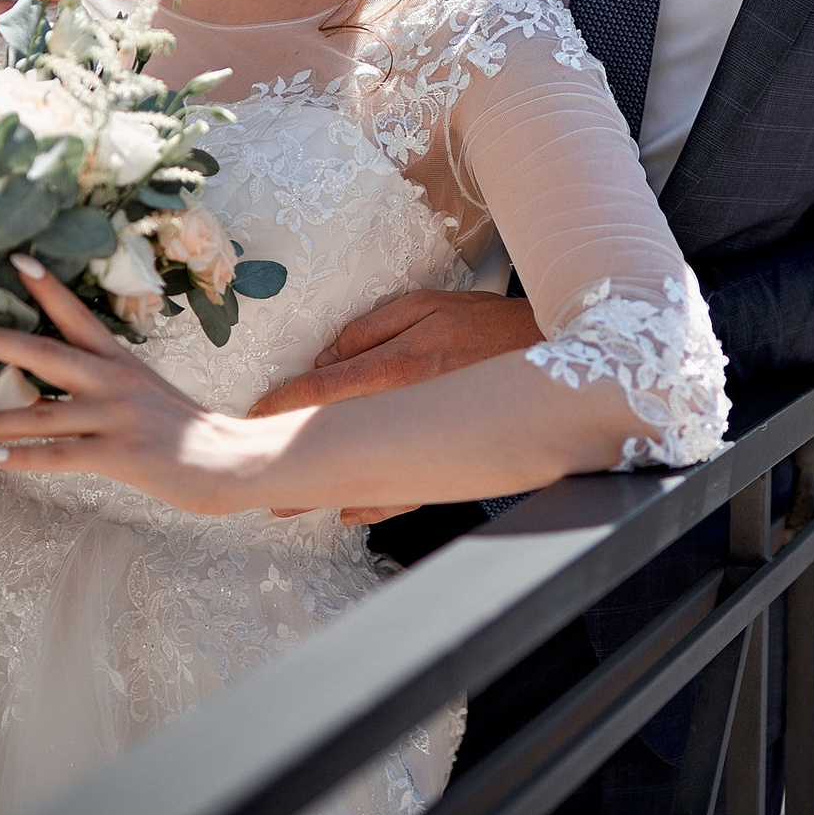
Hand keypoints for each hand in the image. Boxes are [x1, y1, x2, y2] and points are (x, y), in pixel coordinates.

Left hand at [0, 262, 277, 515]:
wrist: (230, 460)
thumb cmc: (183, 429)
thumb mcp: (144, 389)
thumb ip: (103, 379)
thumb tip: (54, 373)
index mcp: (120, 361)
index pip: (78, 316)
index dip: (47, 289)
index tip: (16, 260)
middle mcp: (115, 382)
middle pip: (48, 354)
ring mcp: (117, 418)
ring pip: (45, 413)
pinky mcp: (120, 455)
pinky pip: (62, 457)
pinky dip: (25, 459)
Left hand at [250, 289, 543, 524]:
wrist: (555, 354)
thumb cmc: (485, 324)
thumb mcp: (426, 304)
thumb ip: (372, 328)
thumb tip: (328, 356)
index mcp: (399, 365)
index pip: (326, 390)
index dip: (285, 404)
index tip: (258, 413)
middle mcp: (409, 408)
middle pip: (338, 439)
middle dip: (295, 458)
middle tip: (261, 474)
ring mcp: (430, 439)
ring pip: (368, 471)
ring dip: (328, 489)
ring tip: (291, 506)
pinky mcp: (452, 457)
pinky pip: (410, 490)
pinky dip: (379, 504)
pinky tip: (353, 510)